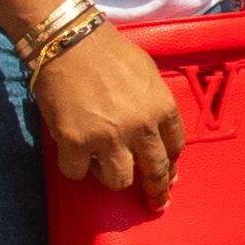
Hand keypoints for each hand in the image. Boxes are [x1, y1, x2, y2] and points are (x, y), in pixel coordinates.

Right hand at [37, 24, 184, 201]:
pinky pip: (78, 174)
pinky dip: (77, 168)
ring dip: (112, 177)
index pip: (175, 148)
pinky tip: (75, 154)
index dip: (171, 164)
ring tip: (103, 164)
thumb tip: (156, 133)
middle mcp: (140, 128)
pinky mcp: (75, 144)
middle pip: (155, 172)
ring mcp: (107, 139)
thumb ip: (155, 104)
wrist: (69, 42)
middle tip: (156, 202)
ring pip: (119, 181)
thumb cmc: (109, 52)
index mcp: (162, 108)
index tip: (169, 174)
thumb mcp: (147, 73)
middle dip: (157, 191)